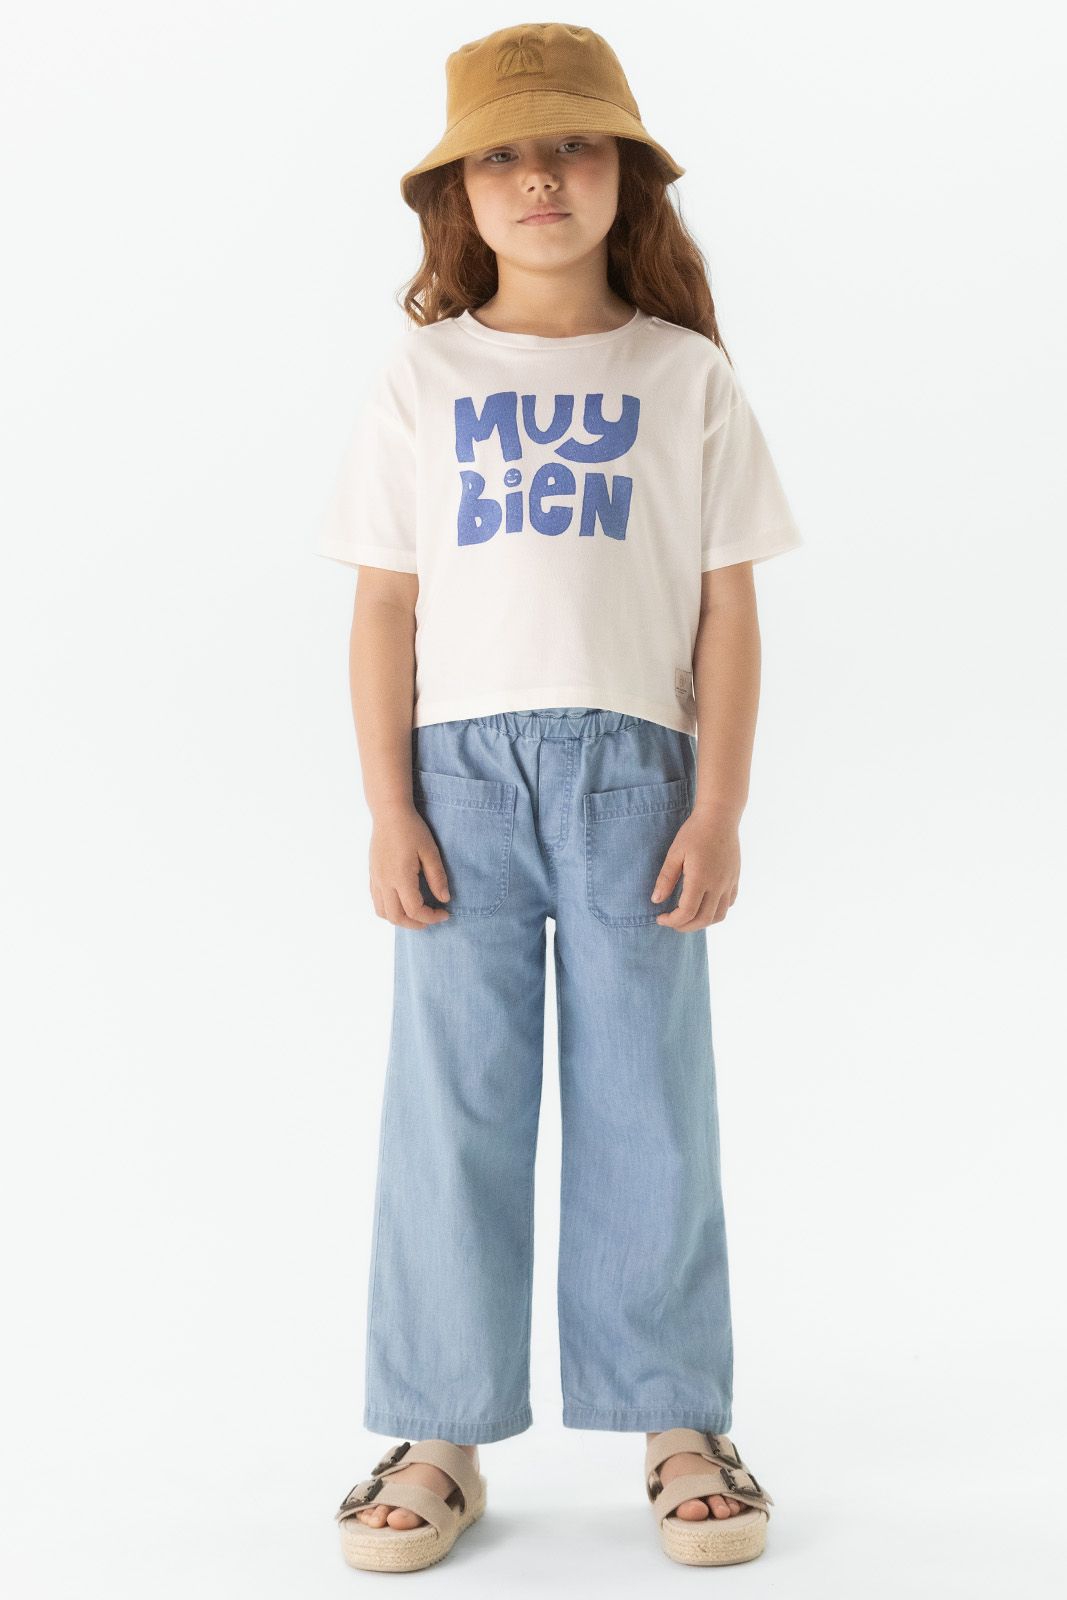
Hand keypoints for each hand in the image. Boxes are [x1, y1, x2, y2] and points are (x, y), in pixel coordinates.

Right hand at [369, 803, 451, 928]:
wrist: (389, 813)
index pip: (415, 910)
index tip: (445, 913)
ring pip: (383, 912)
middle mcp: (385, 882)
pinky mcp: (372, 875)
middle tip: (432, 919)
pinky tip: (403, 902)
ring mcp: (376, 879)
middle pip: (396, 917)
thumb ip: (437, 877)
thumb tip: (444, 899)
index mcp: (401, 877)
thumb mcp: (430, 851)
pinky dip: (390, 909)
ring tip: (417, 914)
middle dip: (416, 924)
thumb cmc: (412, 829)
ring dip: (400, 919)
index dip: (432, 917)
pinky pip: (377, 901)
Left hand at [650, 806, 740, 931]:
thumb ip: (666, 878)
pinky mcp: (735, 878)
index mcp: (700, 879)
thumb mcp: (675, 853)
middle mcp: (718, 884)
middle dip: (684, 926)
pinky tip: (704, 904)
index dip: (672, 921)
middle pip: (703, 919)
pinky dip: (716, 911)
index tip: (660, 917)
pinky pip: (728, 903)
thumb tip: (656, 900)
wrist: (720, 816)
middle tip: (671, 922)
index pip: (686, 912)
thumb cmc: (694, 832)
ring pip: (719, 916)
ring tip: (687, 918)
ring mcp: (729, 882)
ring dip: (702, 922)